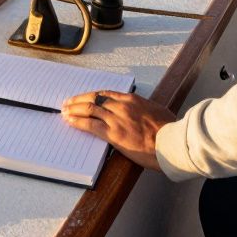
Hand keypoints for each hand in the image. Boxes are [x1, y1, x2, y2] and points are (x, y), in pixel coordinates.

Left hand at [61, 90, 175, 170]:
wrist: (171, 142)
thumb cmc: (169, 130)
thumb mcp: (156, 111)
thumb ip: (143, 109)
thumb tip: (140, 112)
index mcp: (132, 99)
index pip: (105, 94)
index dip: (91, 95)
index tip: (83, 97)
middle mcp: (121, 106)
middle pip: (94, 99)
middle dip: (78, 100)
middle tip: (68, 102)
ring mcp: (116, 119)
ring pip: (89, 109)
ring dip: (74, 109)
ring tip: (64, 111)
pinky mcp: (113, 134)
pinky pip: (90, 125)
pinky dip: (78, 122)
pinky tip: (70, 121)